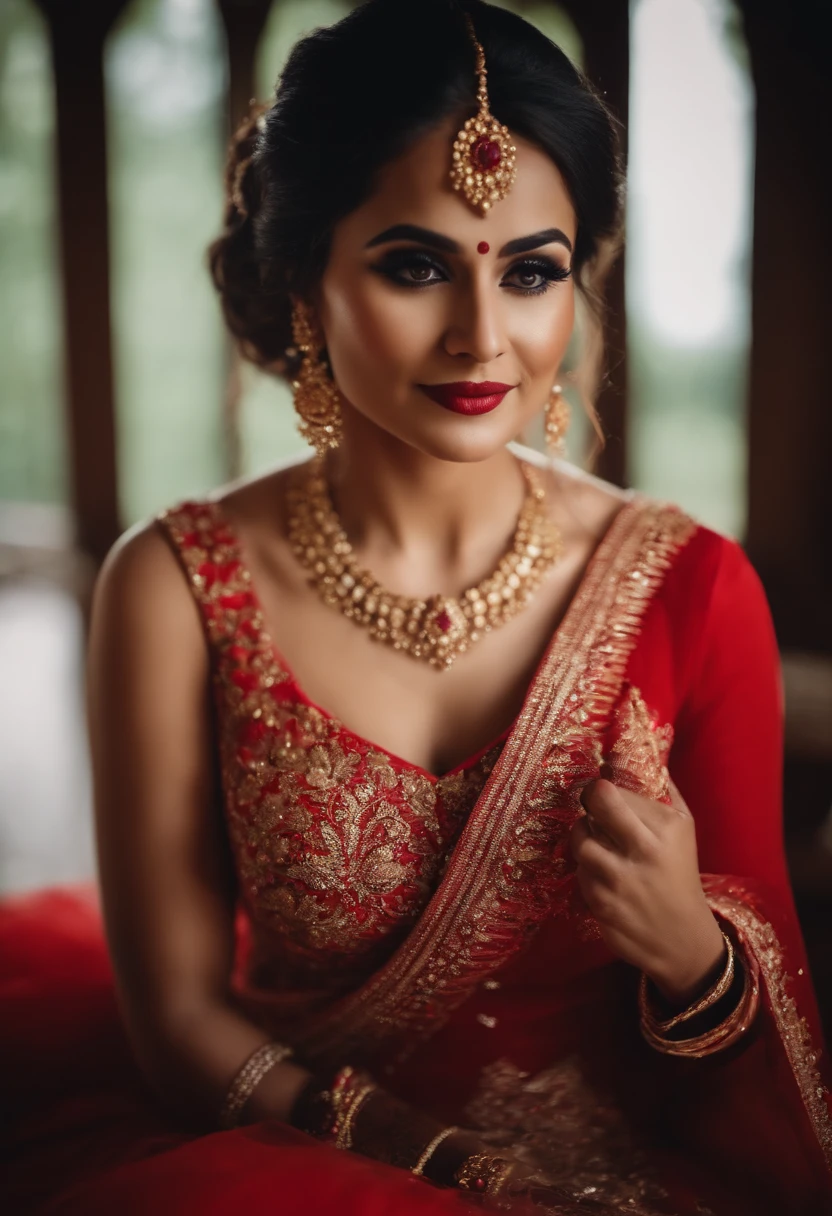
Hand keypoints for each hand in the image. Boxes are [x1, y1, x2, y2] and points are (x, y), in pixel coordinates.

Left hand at [570, 777, 724, 1005]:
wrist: (683, 940)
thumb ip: (665, 791)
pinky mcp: (602, 905)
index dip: (600, 789)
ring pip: (580, 841)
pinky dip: (586, 870)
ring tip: (597, 843)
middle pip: (594, 807)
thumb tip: (645, 753)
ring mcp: (620, 880)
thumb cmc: (680, 874)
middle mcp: (644, 851)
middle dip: (587, 803)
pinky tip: (602, 875)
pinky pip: (578, 873)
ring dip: (583, 839)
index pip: (612, 791)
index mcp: (666, 828)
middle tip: (591, 809)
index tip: (601, 793)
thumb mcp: (685, 830)